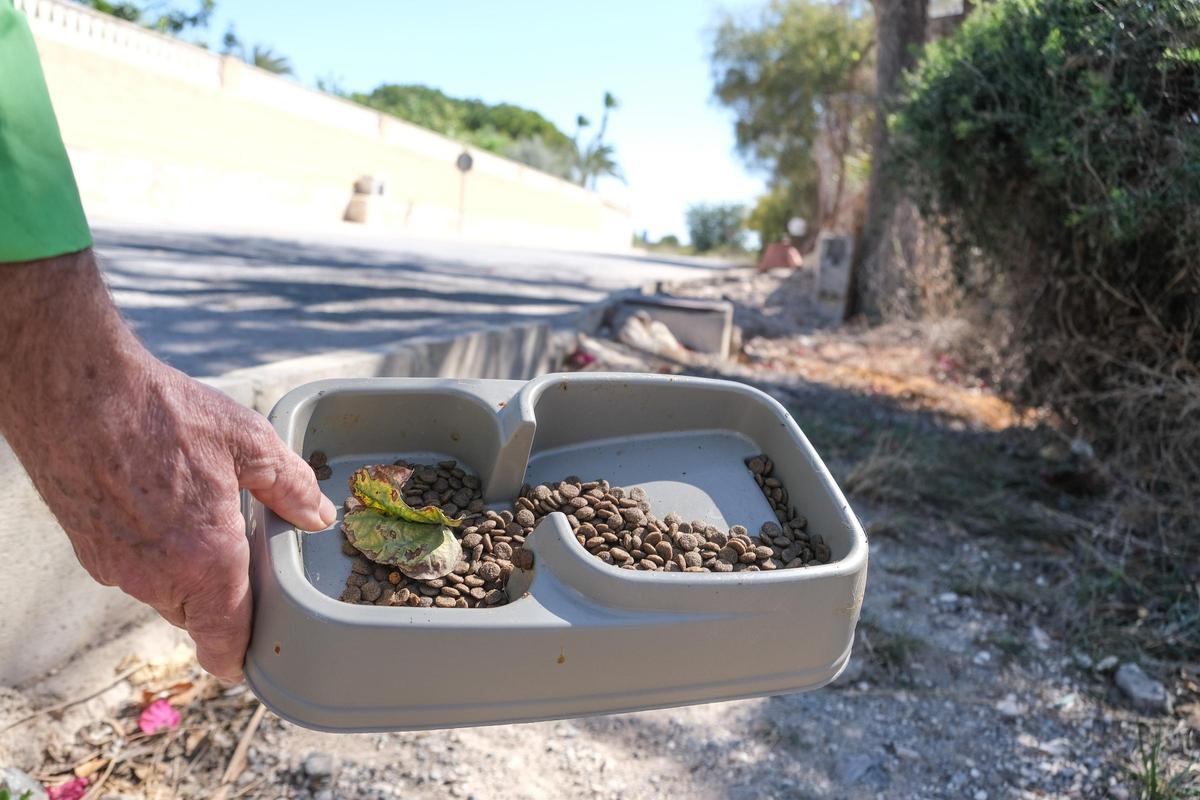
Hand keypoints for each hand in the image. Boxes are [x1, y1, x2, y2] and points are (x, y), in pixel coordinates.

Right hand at [0, 250, 334, 680]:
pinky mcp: (85, 546)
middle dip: (220, 594)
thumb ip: (290, 487)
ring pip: (162, 589)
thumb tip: (317, 517)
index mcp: (204, 559)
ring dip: (183, 568)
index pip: (223, 638)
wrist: (72, 387)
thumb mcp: (247, 441)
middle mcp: (155, 576)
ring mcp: (114, 565)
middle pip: (198, 612)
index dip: (239, 658)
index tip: (250, 663)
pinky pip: (131, 566)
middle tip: (239, 548)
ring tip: (197, 510)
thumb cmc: (162, 412)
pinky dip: (150, 549)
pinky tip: (158, 501)